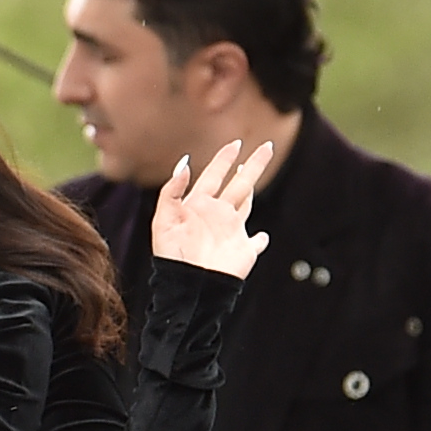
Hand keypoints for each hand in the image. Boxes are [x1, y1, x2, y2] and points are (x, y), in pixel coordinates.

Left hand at [150, 137, 275, 276]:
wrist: (188, 287)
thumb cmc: (172, 257)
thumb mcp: (163, 221)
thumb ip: (171, 191)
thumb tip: (185, 164)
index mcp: (197, 206)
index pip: (213, 176)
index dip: (223, 159)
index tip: (235, 144)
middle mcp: (216, 215)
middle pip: (238, 183)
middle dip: (252, 164)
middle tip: (266, 146)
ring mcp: (231, 232)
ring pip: (247, 202)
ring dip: (253, 186)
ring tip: (258, 169)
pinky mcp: (243, 250)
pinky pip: (255, 242)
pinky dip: (260, 240)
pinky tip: (262, 236)